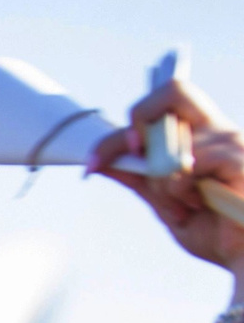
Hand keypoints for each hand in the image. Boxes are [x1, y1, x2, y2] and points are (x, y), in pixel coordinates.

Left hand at [85, 76, 243, 273]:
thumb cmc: (213, 231)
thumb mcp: (164, 203)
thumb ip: (138, 178)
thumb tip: (99, 161)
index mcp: (204, 136)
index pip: (162, 103)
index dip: (122, 129)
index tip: (94, 163)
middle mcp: (221, 130)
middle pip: (173, 90)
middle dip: (140, 123)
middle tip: (134, 156)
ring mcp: (234, 141)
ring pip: (170, 143)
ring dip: (163, 184)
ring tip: (185, 206)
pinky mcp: (241, 159)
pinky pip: (188, 164)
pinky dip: (181, 190)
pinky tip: (199, 206)